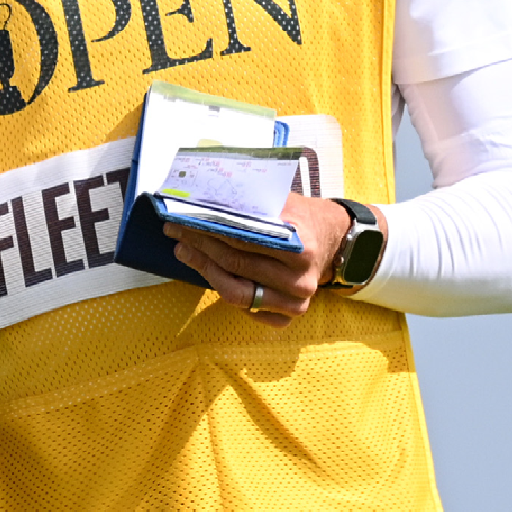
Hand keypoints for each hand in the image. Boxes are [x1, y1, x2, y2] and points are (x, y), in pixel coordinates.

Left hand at [168, 196, 351, 327]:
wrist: (334, 238)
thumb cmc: (301, 217)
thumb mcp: (282, 202)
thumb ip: (250, 203)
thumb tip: (205, 197)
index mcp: (300, 248)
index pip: (243, 241)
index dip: (208, 231)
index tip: (183, 221)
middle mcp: (300, 279)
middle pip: (236, 267)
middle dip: (201, 248)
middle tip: (177, 234)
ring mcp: (297, 300)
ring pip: (237, 294)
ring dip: (206, 271)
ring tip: (185, 252)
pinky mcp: (291, 314)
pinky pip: (252, 314)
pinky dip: (230, 296)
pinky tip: (212, 275)